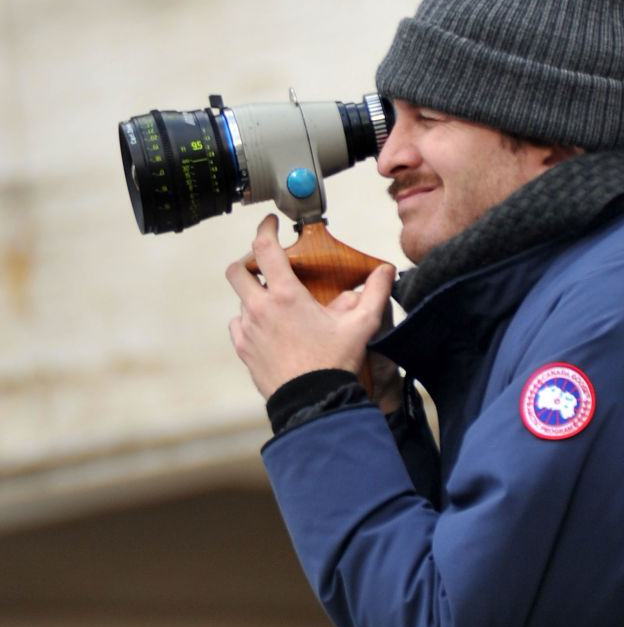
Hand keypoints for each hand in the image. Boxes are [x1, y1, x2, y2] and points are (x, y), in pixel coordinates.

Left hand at [226, 215, 395, 399]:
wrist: (312, 403)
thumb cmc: (334, 363)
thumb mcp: (362, 324)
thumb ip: (374, 292)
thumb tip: (385, 271)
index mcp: (286, 295)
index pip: (264, 248)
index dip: (265, 229)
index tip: (271, 223)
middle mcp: (260, 308)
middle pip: (237, 270)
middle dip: (247, 261)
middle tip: (266, 263)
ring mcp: (248, 330)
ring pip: (241, 299)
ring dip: (255, 294)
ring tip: (278, 302)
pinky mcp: (244, 350)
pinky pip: (239, 325)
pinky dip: (250, 318)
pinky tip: (269, 326)